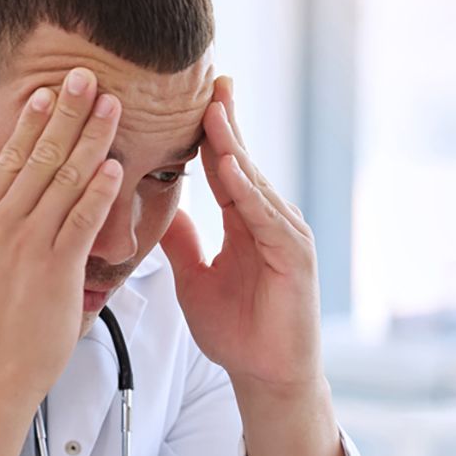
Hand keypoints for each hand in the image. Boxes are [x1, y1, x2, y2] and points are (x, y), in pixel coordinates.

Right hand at [0, 68, 122, 406]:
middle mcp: (1, 225)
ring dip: (91, 139)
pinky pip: (82, 221)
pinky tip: (115, 166)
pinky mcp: (56, 269)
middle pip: (39, 156)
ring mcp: (29, 246)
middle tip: (88, 78)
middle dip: (67, 114)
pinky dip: (100, 192)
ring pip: (64, 180)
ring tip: (112, 107)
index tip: (49, 92)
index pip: (8, 159)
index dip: (31, 122)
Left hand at [159, 76, 322, 394]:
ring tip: (214, 113)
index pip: (225, 168)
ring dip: (234, 149)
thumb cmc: (236, 332)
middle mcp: (269, 221)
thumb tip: (160, 210)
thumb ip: (182, 243)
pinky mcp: (296, 257)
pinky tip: (232, 170)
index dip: (210, 134)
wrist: (266, 376)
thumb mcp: (194, 279)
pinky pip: (267, 218)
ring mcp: (286, 236)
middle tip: (213, 80)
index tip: (194, 97)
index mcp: (245, 223)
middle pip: (244, 163)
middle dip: (227, 123)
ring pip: (255, 184)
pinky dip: (249, 193)